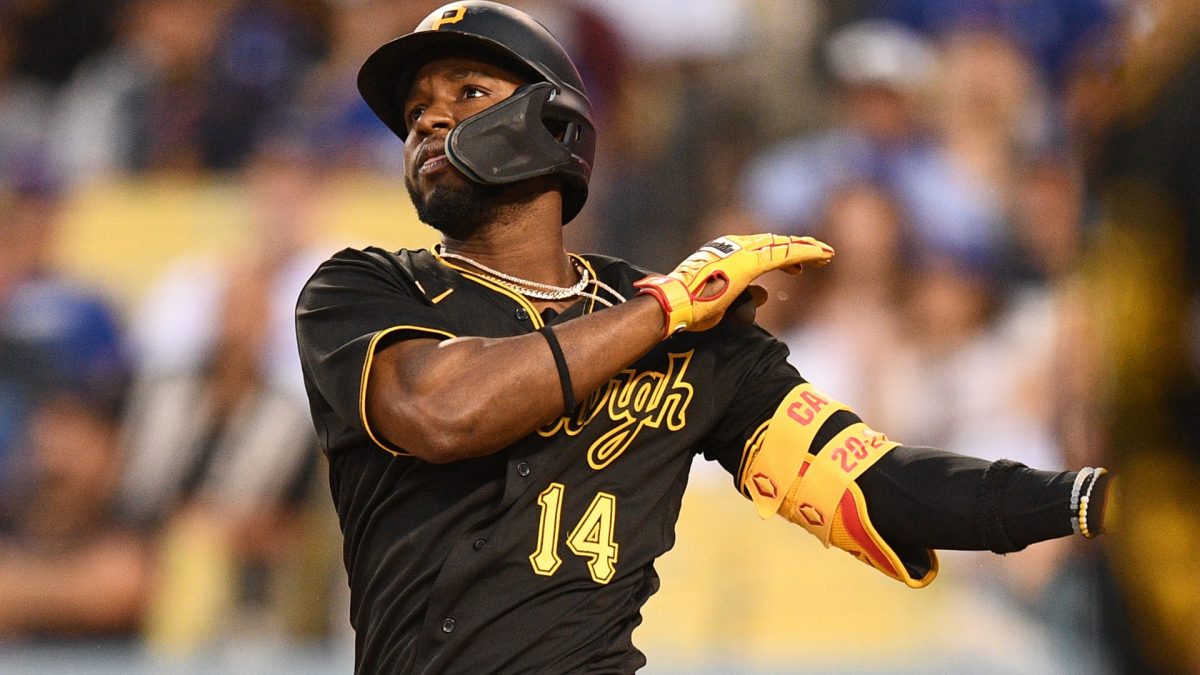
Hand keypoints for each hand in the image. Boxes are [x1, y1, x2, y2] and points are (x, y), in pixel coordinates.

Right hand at [633, 234, 833, 336]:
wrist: (674, 304)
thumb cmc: (690, 307)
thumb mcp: (722, 301)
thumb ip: (744, 295)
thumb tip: (765, 295)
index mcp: (724, 253)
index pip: (759, 250)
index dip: (781, 255)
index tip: (797, 266)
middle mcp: (733, 246)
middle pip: (773, 244)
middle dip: (798, 248)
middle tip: (820, 254)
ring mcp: (741, 253)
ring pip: (782, 247)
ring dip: (806, 249)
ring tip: (826, 254)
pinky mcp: (749, 263)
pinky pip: (784, 255)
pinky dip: (806, 254)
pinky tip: (823, 255)